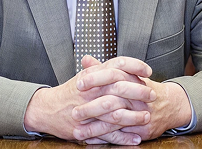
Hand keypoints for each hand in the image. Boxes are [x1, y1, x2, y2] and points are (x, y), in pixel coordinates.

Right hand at [24, 55, 152, 143]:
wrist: (48, 109)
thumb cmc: (70, 91)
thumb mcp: (85, 76)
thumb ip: (103, 69)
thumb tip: (124, 64)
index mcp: (92, 75)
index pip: (117, 64)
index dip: (134, 66)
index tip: (148, 70)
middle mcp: (91, 90)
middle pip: (119, 88)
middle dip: (139, 92)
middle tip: (153, 95)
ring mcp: (89, 110)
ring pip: (115, 113)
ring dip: (133, 116)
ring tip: (147, 117)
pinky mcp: (86, 129)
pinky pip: (108, 134)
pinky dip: (123, 137)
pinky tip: (136, 137)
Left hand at [73, 58, 191, 143]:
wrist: (168, 104)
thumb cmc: (141, 87)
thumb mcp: (125, 74)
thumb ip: (103, 67)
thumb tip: (85, 59)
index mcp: (130, 78)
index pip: (111, 75)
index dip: (94, 79)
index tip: (78, 84)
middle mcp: (135, 96)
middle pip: (111, 100)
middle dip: (91, 108)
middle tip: (74, 112)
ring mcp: (139, 113)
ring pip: (114, 121)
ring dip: (94, 128)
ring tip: (77, 130)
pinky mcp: (142, 129)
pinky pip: (121, 136)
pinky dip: (105, 138)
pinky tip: (91, 139)